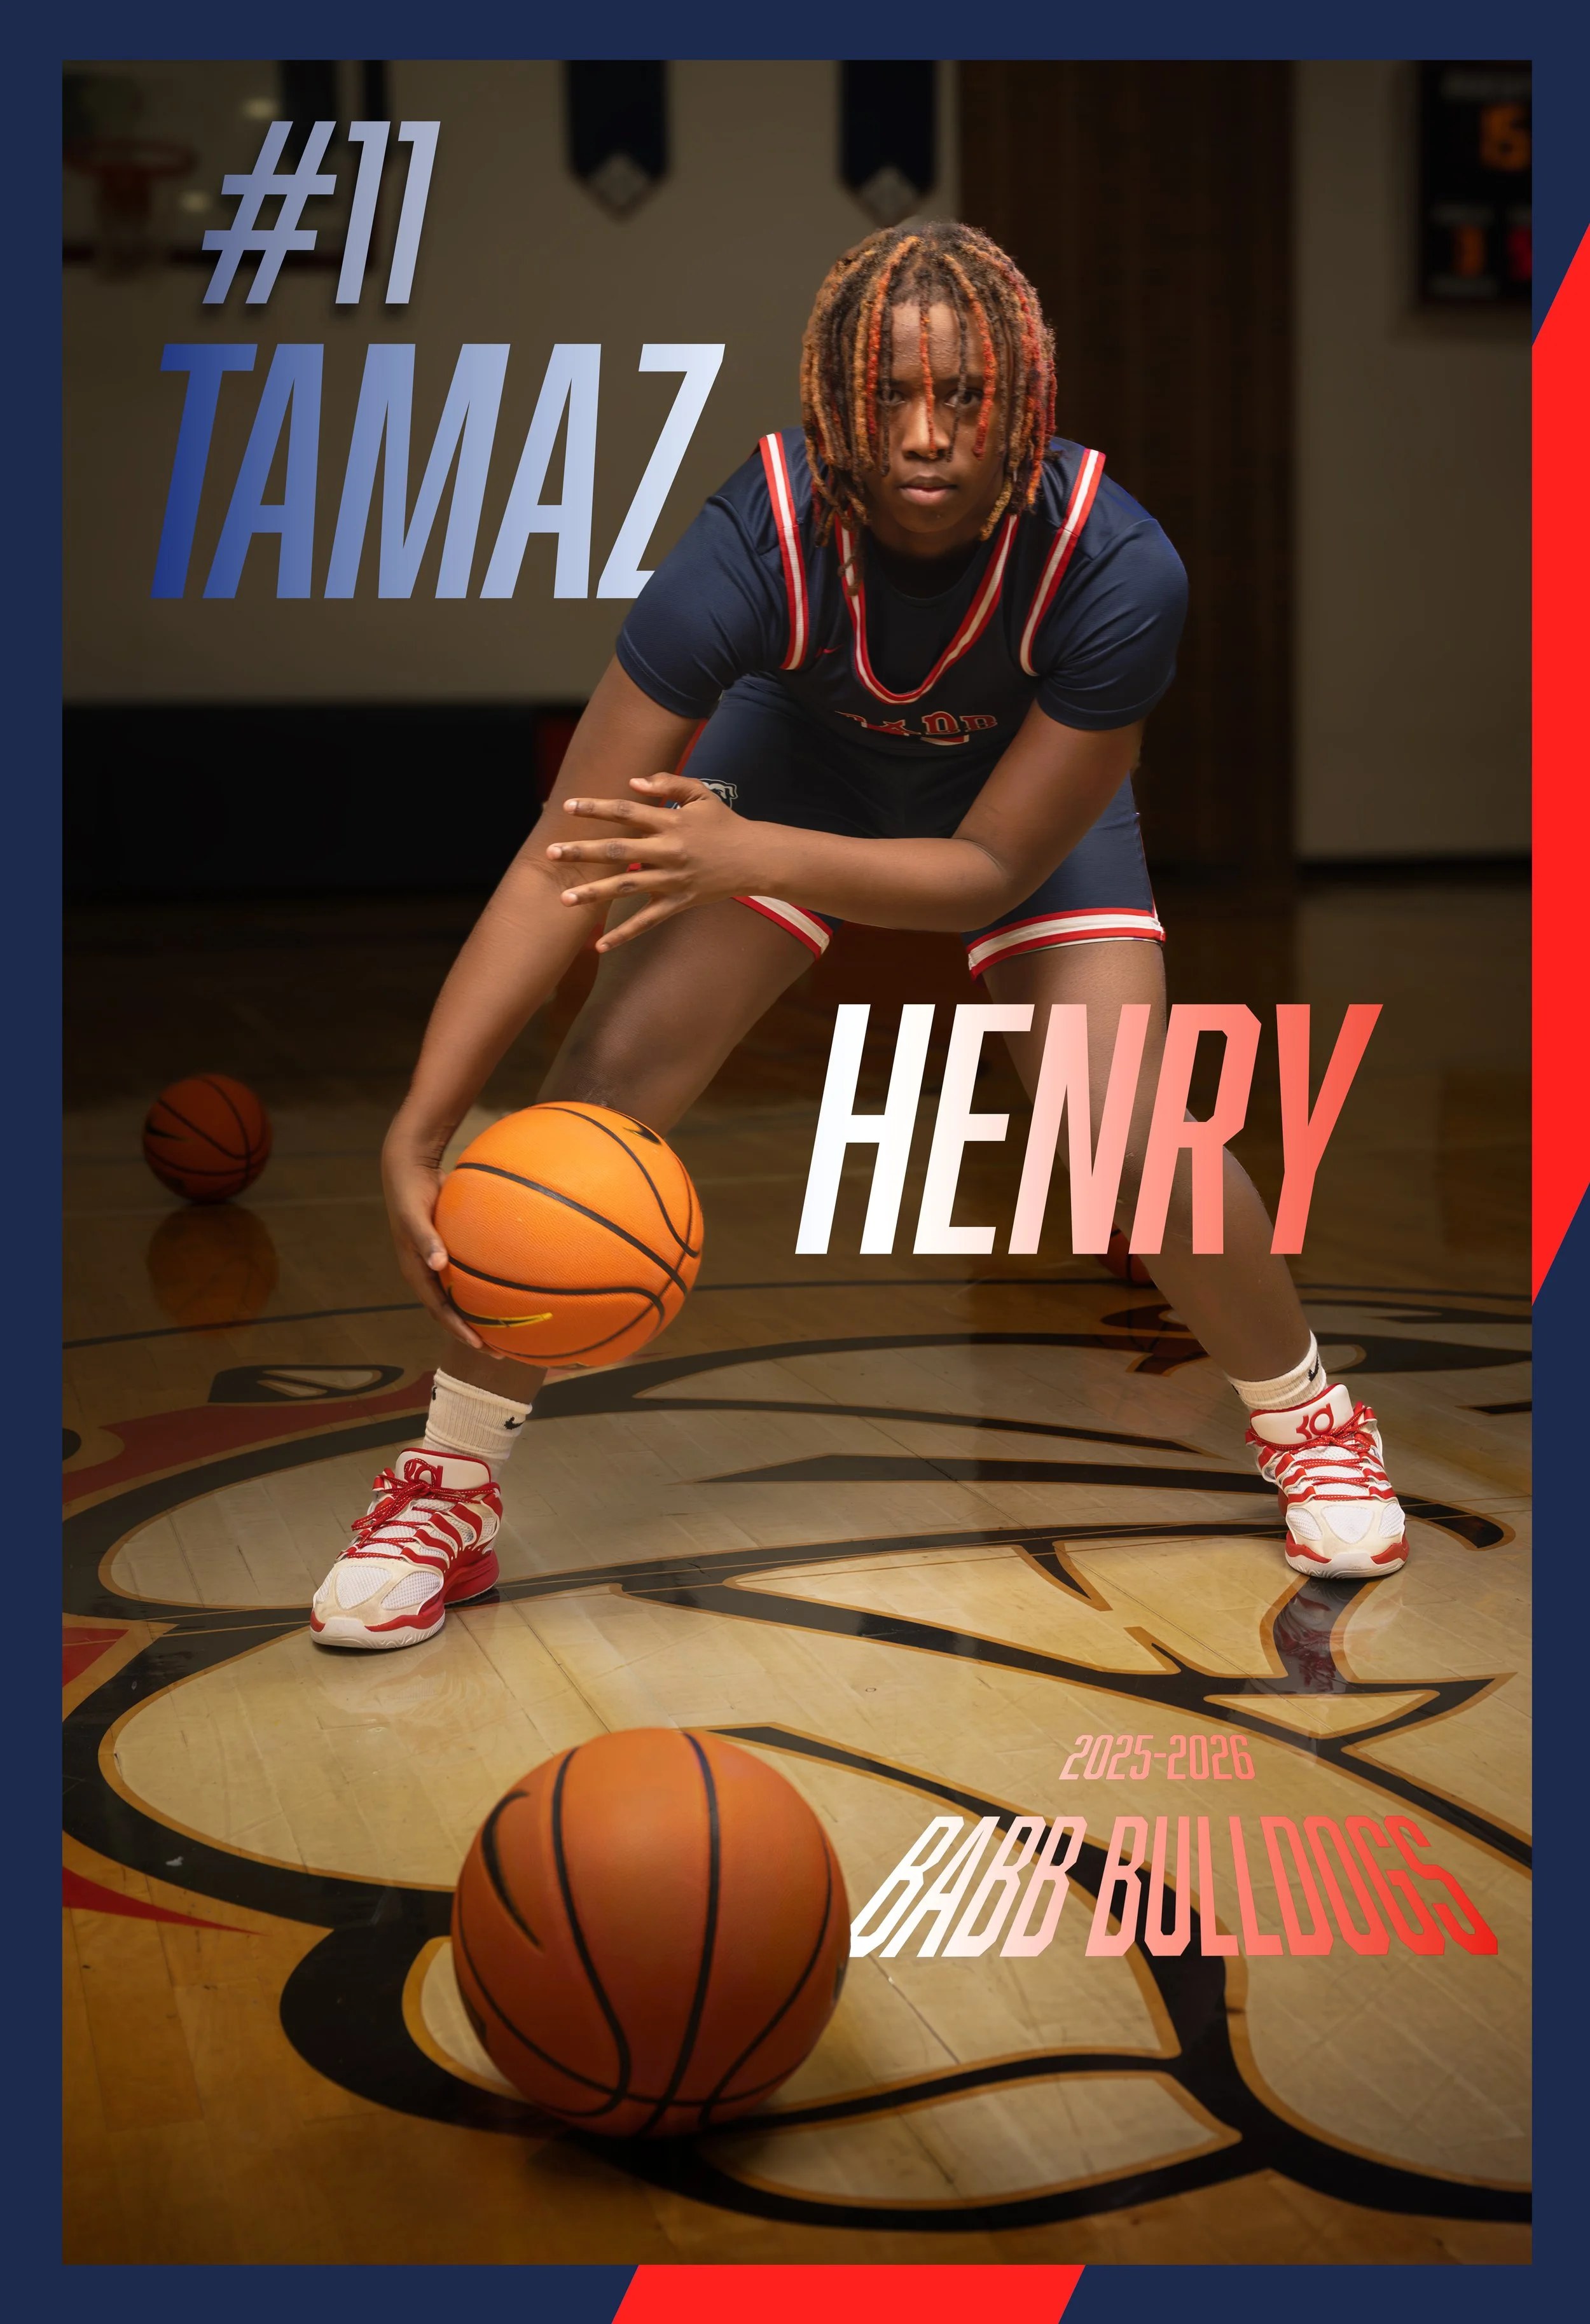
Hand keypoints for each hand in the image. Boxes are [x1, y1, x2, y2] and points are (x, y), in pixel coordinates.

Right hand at [380, 1126, 491, 1355]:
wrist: (409, 1171)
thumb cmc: (411, 1194)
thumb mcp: (414, 1216)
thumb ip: (425, 1239)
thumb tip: (437, 1264)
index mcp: (416, 1273)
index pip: (439, 1310)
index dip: (458, 1330)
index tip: (479, 1345)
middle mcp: (427, 1274)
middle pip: (450, 1313)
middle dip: (472, 1334)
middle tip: (500, 1351)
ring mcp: (437, 1265)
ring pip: (460, 1298)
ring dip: (479, 1316)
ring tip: (506, 1332)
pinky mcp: (449, 1251)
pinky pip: (467, 1277)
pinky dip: (483, 1290)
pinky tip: (507, 1292)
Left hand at [547, 774, 763, 949]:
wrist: (756, 858)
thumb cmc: (724, 823)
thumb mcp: (701, 794)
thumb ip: (668, 783)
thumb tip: (633, 782)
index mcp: (671, 822)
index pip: (626, 812)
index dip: (596, 808)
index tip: (567, 806)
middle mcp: (669, 851)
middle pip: (618, 851)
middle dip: (582, 852)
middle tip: (550, 852)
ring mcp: (673, 880)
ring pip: (626, 888)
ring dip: (594, 894)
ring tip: (564, 898)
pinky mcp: (678, 902)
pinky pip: (647, 921)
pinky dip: (624, 934)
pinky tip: (600, 945)